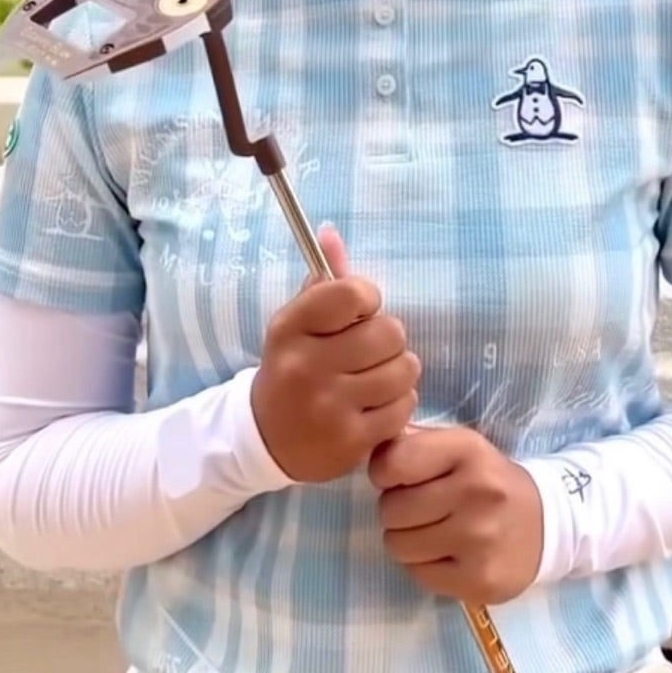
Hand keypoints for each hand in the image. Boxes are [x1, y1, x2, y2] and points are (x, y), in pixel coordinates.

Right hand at [250, 226, 420, 483]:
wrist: (267, 439)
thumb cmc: (292, 368)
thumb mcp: (297, 323)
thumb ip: (322, 282)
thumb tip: (330, 232)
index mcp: (291, 328)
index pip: (352, 293)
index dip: (367, 299)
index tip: (359, 313)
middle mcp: (306, 366)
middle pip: (389, 333)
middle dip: (388, 339)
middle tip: (371, 350)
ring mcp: (329, 407)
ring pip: (404, 370)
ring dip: (398, 371)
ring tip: (377, 377)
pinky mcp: (351, 440)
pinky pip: (404, 406)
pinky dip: (398, 403)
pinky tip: (376, 404)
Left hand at [368, 426, 543, 603]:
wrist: (547, 524)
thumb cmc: (488, 480)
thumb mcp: (459, 447)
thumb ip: (415, 442)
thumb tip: (372, 445)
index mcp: (467, 450)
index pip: (393, 462)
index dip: (384, 472)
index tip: (399, 478)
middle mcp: (476, 492)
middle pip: (390, 509)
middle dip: (396, 510)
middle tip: (420, 509)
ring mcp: (479, 539)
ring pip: (398, 545)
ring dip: (406, 540)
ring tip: (432, 531)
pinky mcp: (479, 579)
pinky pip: (418, 574)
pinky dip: (424, 566)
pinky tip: (447, 554)